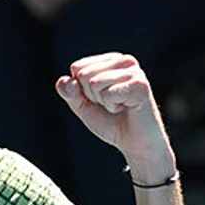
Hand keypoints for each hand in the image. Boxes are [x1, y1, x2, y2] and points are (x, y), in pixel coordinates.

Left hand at [55, 53, 174, 181]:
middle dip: (92, 96)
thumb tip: (64, 80)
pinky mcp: (140, 84)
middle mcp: (124, 61)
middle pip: (84, 74)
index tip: (101, 99)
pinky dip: (112, 107)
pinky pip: (108, 94)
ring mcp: (134, 71)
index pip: (77, 68)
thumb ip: (70, 92)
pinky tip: (126, 108)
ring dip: (103, 102)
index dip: (82, 90)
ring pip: (95, 83)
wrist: (135, 143)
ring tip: (119, 106)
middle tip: (111, 105)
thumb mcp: (83, 106)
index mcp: (111, 60)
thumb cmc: (111, 122)